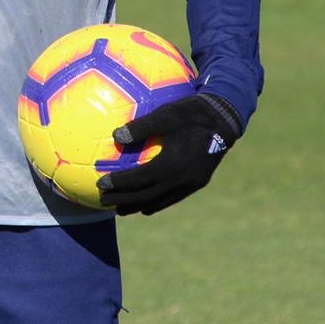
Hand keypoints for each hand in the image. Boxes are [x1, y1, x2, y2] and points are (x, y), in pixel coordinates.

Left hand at [96, 91, 242, 215]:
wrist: (224, 120)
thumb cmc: (191, 114)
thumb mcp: (165, 115)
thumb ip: (141, 127)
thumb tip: (116, 137)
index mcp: (171, 165)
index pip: (139, 180)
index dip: (119, 184)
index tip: (100, 184)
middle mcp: (181, 180)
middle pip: (146, 197)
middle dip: (123, 201)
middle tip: (103, 202)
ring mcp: (191, 184)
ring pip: (159, 202)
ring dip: (138, 206)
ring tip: (120, 209)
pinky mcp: (197, 183)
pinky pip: (172, 198)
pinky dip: (156, 203)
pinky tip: (146, 204)